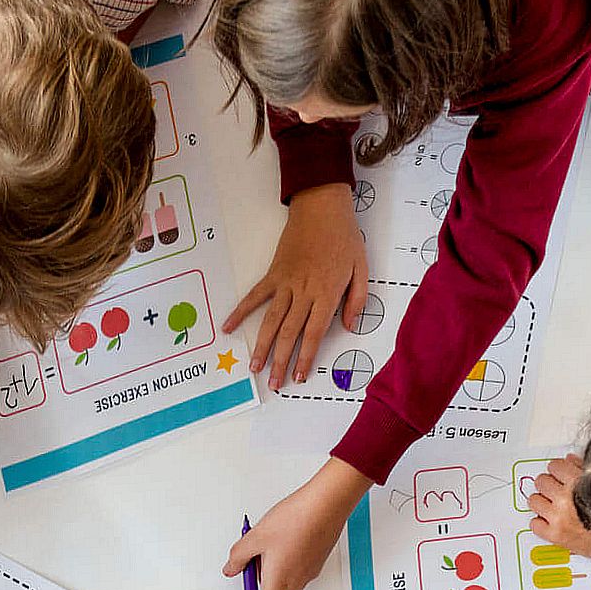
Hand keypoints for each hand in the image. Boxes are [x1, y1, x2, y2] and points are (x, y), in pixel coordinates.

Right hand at [225, 183, 369, 391]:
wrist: (322, 206)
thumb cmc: (344, 237)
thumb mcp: (361, 268)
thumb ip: (356, 300)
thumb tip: (348, 327)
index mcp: (326, 294)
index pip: (314, 334)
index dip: (305, 358)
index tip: (298, 377)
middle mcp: (304, 292)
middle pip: (290, 333)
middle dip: (281, 362)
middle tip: (275, 383)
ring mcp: (286, 283)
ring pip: (272, 321)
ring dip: (262, 346)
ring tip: (254, 368)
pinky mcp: (274, 273)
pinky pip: (255, 296)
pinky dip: (240, 311)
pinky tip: (228, 327)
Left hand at [225, 458, 368, 589]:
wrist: (325, 505)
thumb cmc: (295, 520)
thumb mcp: (255, 538)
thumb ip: (238, 558)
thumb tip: (231, 569)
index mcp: (279, 582)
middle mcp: (296, 582)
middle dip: (263, 574)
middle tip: (256, 551)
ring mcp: (309, 572)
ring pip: (286, 576)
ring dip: (275, 562)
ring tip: (272, 536)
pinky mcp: (317, 561)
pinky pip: (297, 565)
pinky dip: (288, 555)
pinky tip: (286, 533)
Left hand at [526, 454, 590, 557]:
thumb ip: (583, 469)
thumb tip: (569, 460)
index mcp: (578, 483)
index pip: (554, 466)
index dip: (558, 469)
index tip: (560, 474)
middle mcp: (565, 500)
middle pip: (541, 481)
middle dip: (549, 483)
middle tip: (556, 489)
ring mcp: (558, 519)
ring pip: (533, 500)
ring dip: (541, 500)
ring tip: (551, 504)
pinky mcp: (554, 536)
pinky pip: (534, 524)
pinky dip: (540, 522)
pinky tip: (550, 520)